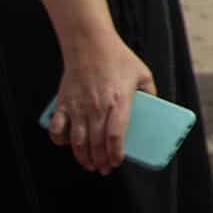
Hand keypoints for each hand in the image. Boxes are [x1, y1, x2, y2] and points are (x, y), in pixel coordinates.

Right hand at [47, 35, 155, 172]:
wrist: (89, 44)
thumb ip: (151, 92)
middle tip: (104, 168)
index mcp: (119, 101)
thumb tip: (155, 109)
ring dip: (82, 157)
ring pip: (77, 141)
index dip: (115, 153)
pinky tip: (67, 145)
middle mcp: (97, 107)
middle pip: (96, 143)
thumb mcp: (143, 74)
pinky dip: (59, 140)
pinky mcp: (63, 103)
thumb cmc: (118, 58)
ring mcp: (78, 106)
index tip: (117, 162)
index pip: (116, 136)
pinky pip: (57, 128)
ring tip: (89, 164)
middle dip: (100, 161)